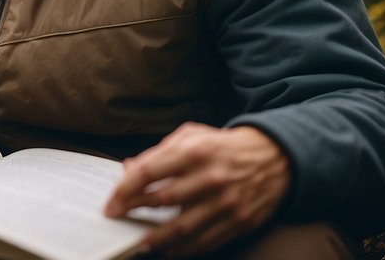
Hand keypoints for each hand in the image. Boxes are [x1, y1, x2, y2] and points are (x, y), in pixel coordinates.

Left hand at [103, 123, 290, 257]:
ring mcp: (226, 202)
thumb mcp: (191, 136)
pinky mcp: (239, 221)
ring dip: (156, 238)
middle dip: (134, 211)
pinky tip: (169, 250)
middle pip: (161, 200)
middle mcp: (209, 177)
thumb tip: (128, 170)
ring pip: (182, 227)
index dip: (124, 190)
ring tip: (141, 242)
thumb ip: (159, 153)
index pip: (148, 172)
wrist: (273, 157)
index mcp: (193, 150)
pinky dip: (184, 249)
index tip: (111, 204)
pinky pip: (206, 241)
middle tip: (119, 219)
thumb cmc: (222, 146)